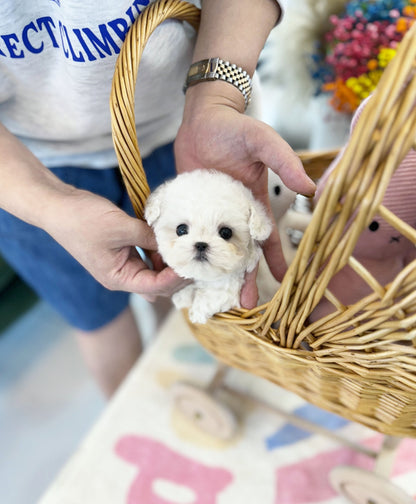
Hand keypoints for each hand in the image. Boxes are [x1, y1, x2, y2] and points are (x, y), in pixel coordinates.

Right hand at [44, 188, 188, 301]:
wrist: (57, 205)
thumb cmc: (82, 219)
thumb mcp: (121, 227)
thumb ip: (149, 237)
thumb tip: (173, 242)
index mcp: (117, 278)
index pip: (155, 287)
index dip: (176, 277)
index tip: (193, 264)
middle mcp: (121, 276)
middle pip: (157, 283)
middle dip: (177, 273)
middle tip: (197, 258)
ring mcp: (122, 264)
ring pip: (154, 270)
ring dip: (169, 261)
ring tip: (187, 248)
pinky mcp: (123, 251)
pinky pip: (147, 256)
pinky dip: (159, 250)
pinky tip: (170, 241)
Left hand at [175, 85, 315, 307]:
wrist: (204, 118)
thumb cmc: (237, 128)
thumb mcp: (264, 142)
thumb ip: (285, 163)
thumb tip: (311, 190)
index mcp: (255, 206)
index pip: (268, 240)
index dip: (275, 261)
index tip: (284, 283)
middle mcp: (233, 215)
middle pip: (240, 253)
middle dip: (245, 278)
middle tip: (247, 305)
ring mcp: (210, 214)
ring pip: (214, 249)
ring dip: (215, 272)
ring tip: (214, 297)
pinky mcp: (190, 209)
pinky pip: (191, 234)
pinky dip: (190, 251)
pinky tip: (186, 270)